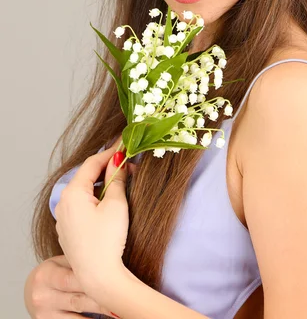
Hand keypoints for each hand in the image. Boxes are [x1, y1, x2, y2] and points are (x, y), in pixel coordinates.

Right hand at [24, 254, 117, 316]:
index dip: (98, 278)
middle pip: (79, 298)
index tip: (119, 280)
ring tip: (120, 311)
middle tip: (125, 299)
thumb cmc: (57, 271)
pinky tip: (106, 318)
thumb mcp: (62, 262)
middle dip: (103, 299)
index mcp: (46, 274)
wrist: (33, 291)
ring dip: (102, 313)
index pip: (74, 278)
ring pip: (79, 313)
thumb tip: (113, 255)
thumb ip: (80, 261)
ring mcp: (44, 313)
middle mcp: (42, 295)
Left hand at [54, 136, 134, 292]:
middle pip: (87, 177)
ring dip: (101, 185)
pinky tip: (109, 204)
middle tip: (128, 164)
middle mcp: (63, 203)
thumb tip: (118, 161)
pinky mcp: (68, 231)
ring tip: (122, 183)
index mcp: (73, 192)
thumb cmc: (107, 239)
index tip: (124, 143)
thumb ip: (116, 178)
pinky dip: (95, 200)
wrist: (99, 276)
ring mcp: (64, 218)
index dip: (110, 152)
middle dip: (107, 169)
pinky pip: (81, 207)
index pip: (92, 162)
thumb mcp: (116, 203)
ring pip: (84, 192)